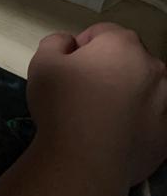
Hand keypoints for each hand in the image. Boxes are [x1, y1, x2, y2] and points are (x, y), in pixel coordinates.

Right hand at [27, 23, 166, 185]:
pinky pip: (149, 118)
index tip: (67, 69)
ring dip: (124, 94)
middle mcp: (153, 68)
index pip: (101, 33)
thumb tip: (69, 44)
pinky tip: (111, 135)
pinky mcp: (166, 133)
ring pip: (142, 89)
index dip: (80, 48)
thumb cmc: (62, 105)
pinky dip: (134, 121)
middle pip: (126, 59)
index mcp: (123, 45)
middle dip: (107, 69)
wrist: (84, 162)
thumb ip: (55, 42)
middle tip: (82, 92)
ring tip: (98, 117)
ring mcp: (165, 102)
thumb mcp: (41, 63)